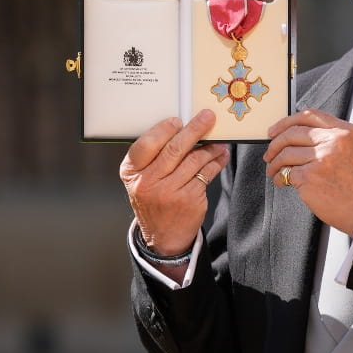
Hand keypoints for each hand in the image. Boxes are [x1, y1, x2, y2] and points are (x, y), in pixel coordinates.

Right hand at [120, 109, 229, 254]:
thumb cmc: (154, 199)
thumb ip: (156, 157)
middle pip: (175, 149)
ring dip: (210, 147)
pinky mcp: (189, 199)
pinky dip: (216, 162)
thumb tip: (184, 129)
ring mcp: (168, 192)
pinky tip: (221, 156)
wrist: (162, 235)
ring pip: (194, 160)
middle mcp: (147, 182)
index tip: (178, 121)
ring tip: (218, 141)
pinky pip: (206, 173)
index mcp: (132, 172)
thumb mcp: (143, 179)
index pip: (146, 144)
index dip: (164, 130)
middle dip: (194, 129)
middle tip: (207, 117)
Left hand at [263, 109, 352, 235]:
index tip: (275, 130)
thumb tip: (295, 137)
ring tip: (274, 171)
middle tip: (270, 154)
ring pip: (286, 154)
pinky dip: (280, 178)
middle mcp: (334, 141)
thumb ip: (329, 139)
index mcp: (344, 131)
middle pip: (293, 133)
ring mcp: (321, 158)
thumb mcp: (351, 149)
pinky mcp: (310, 177)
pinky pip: (286, 173)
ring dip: (275, 163)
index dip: (287, 121)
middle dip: (275, 144)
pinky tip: (282, 182)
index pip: (309, 115)